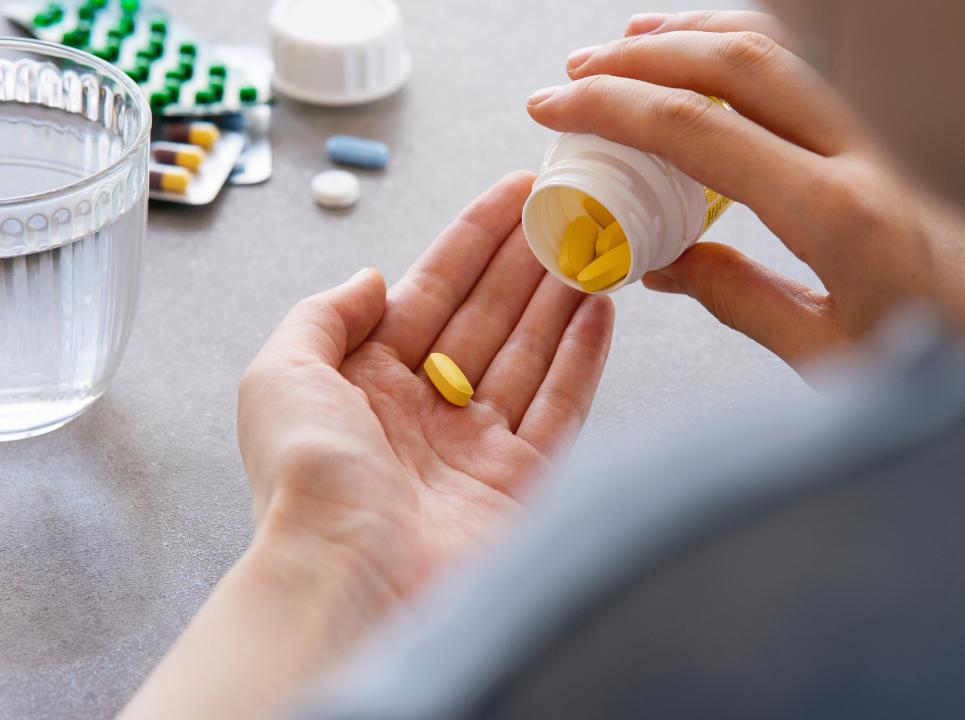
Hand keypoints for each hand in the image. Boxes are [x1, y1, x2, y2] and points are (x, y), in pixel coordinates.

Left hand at [237, 171, 613, 599]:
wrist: (347, 579)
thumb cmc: (306, 480)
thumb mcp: (280, 374)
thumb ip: (324, 315)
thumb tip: (372, 277)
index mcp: (367, 384)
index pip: (432, 292)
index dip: (473, 240)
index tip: (511, 195)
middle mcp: (424, 412)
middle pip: (487, 317)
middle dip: (525, 261)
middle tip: (564, 209)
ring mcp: (476, 448)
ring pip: (529, 355)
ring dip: (560, 298)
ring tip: (592, 245)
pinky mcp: (521, 482)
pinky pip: (559, 406)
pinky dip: (582, 357)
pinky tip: (599, 310)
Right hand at [527, 11, 964, 370]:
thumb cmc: (935, 353)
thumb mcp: (822, 351)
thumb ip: (738, 300)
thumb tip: (663, 265)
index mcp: (837, 214)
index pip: (701, 130)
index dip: (614, 110)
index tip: (556, 110)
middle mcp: (863, 153)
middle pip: (735, 63)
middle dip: (638, 61)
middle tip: (574, 78)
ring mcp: (878, 132)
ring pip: (773, 47)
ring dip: (686, 38)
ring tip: (619, 52)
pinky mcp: (882, 132)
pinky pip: (803, 67)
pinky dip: (739, 49)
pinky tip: (700, 57)